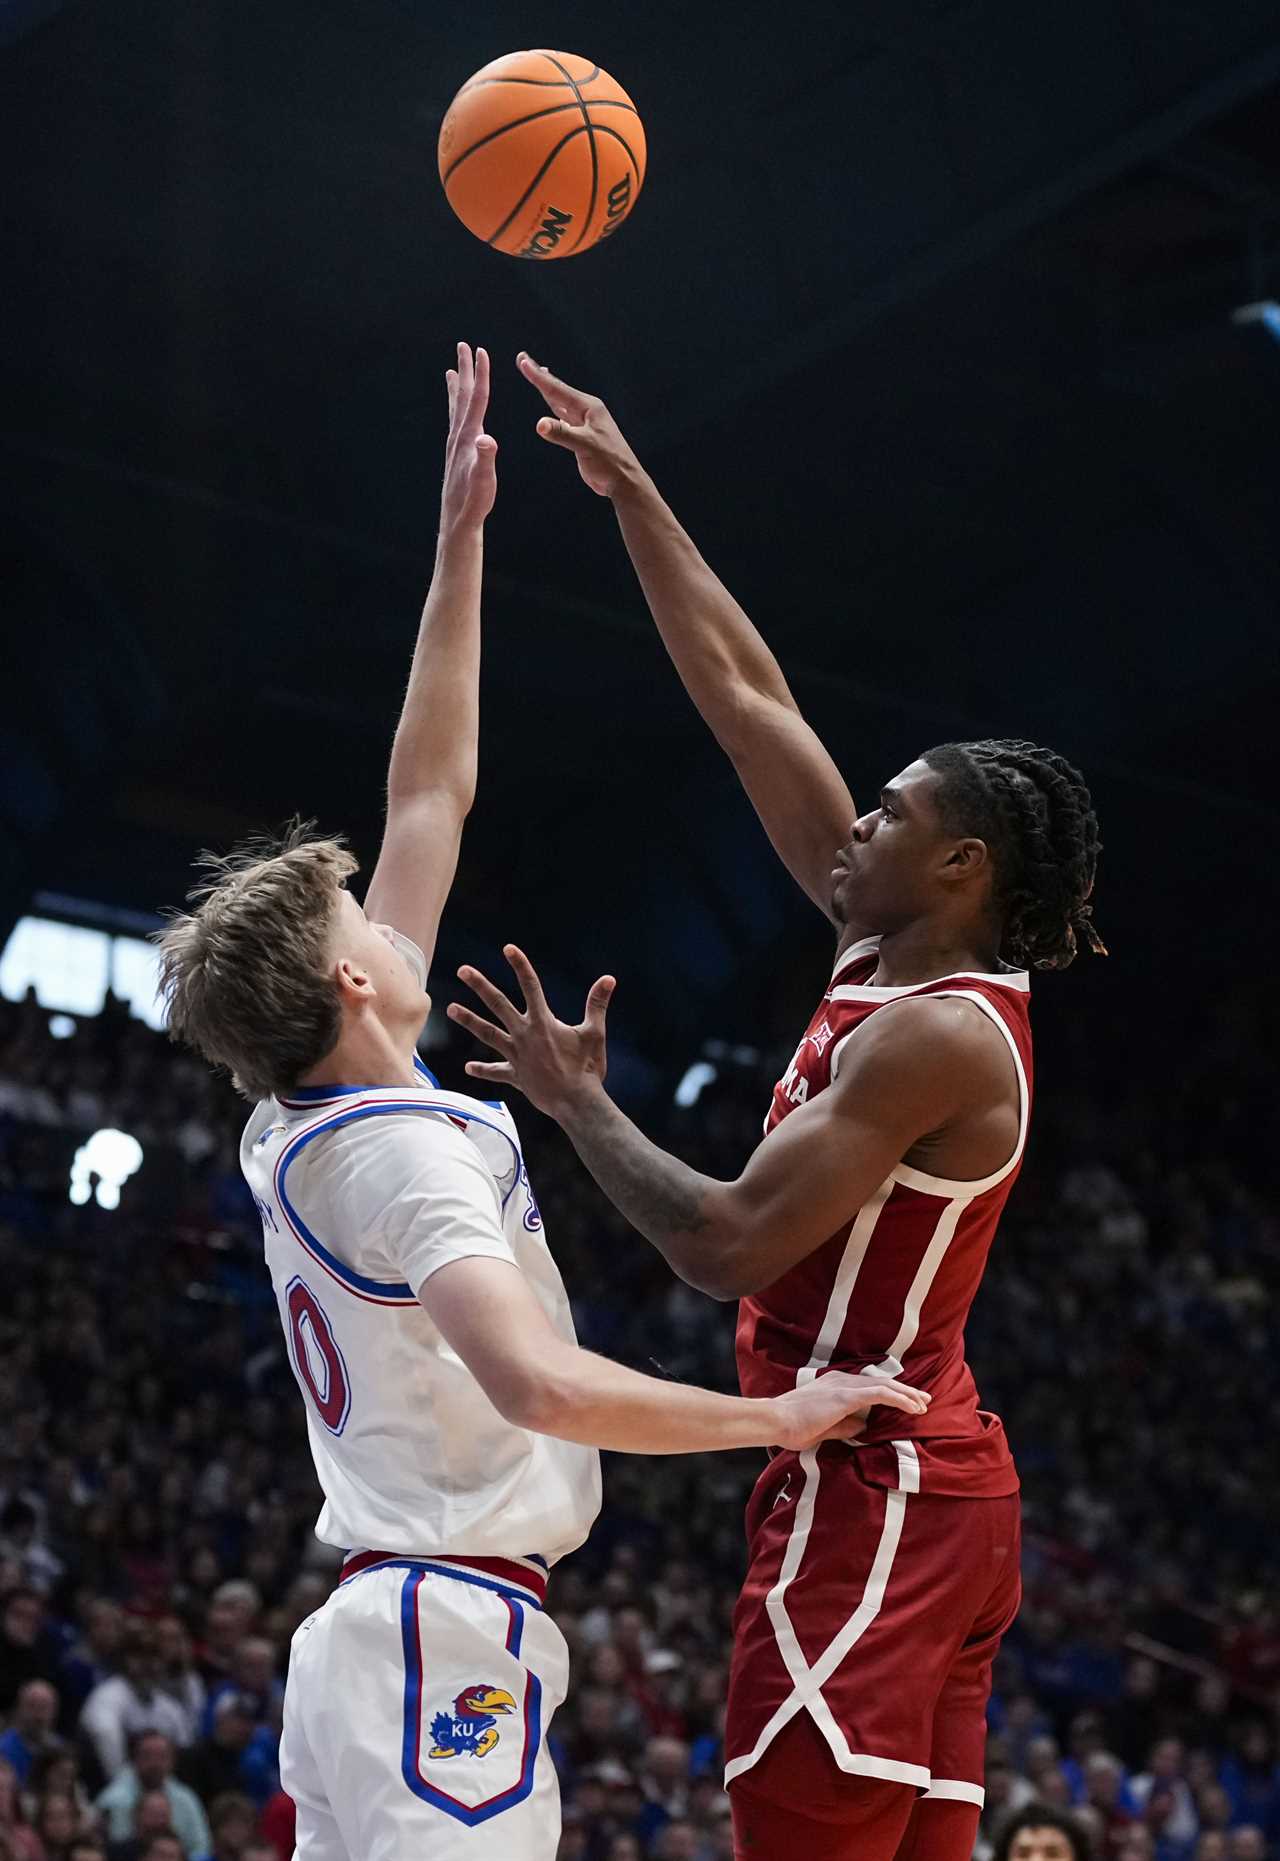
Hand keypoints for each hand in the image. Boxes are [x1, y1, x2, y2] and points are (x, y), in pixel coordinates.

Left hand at [440, 343, 497, 537]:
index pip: (476, 398)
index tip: (481, 350)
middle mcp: (459, 436)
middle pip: (462, 395)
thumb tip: (488, 439)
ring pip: (456, 407)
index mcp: (469, 436)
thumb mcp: (484, 480)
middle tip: (463, 345)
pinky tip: (457, 411)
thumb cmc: (474, 501)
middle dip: (464, 369)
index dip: (480, 374)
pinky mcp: (456, 453)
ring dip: (456, 387)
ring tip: (452, 371)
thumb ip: (486, 458)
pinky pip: (456, 422)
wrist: (458, 519)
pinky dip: (456, 409)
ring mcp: (455, 444)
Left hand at [448, 945, 615, 1118]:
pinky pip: (496, 1071)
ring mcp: (517, 1055)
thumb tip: (609, 979)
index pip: (531, 986)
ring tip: (450, 1009)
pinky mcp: (516, 1075)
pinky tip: (468, 1068)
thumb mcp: (595, 1033)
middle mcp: (525, 1035)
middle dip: (480, 985)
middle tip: (463, 971)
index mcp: (544, 1022)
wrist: (576, 1102)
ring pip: (488, 1034)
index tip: (508, 949)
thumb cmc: (588, 1068)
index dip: (520, 966)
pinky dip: (483, 1070)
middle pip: (498, 1004)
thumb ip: (597, 1004)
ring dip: (469, 1020)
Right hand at [517, 352, 643, 498]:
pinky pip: (563, 415)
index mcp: (589, 407)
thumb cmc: (609, 462)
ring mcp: (584, 422)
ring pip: (560, 401)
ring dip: (547, 389)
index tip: (523, 361)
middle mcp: (586, 411)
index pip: (557, 389)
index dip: (538, 376)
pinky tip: (552, 403)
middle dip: (540, 375)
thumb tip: (540, 424)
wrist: (623, 481)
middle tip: (524, 359)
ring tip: (538, 373)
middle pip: (557, 390)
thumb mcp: (585, 446)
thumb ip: (563, 433)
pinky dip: (554, 406)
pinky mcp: (581, 435)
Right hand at [770, 1371, 930, 1453]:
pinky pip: (880, 1394)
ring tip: (923, 1404)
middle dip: (906, 1390)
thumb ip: (844, 1425)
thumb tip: (863, 1427)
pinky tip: (913, 1406)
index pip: (870, 1386)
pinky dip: (899, 1399)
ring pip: (885, 1386)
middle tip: (925, 1399)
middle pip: (881, 1382)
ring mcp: (843, 1386)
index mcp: (835, 1385)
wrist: (774, 1421)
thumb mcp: (823, 1427)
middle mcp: (841, 1380)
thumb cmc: (791, 1427)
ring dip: (907, 1395)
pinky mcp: (845, 1396)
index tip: (909, 1401)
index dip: (892, 1392)